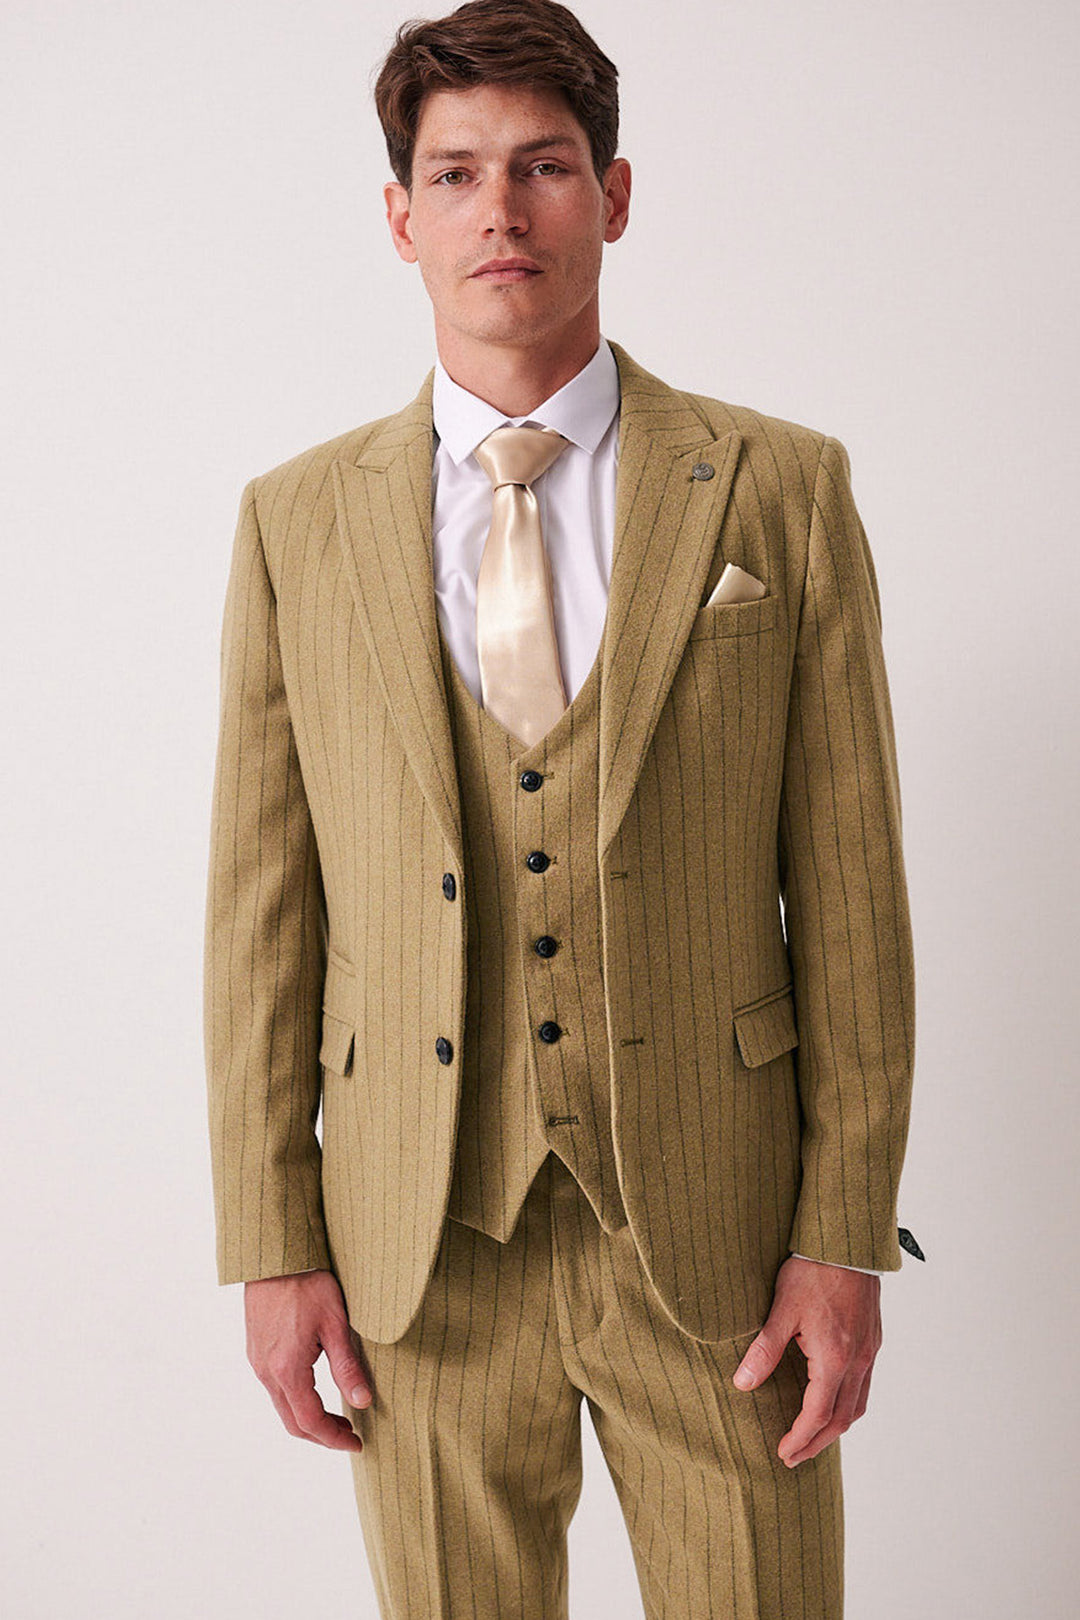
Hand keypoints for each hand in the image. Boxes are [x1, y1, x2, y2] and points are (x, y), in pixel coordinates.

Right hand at [244, 1269, 372, 1452]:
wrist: (275, 1256)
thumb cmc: (307, 1283)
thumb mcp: (336, 1324)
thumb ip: (347, 1366)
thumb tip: (363, 1402)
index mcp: (287, 1369)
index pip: (310, 1421)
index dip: (334, 1438)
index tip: (356, 1442)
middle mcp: (266, 1371)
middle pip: (292, 1422)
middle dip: (321, 1434)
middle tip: (349, 1434)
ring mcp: (258, 1361)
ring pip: (282, 1406)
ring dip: (308, 1418)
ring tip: (337, 1414)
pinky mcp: (256, 1350)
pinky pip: (274, 1388)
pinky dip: (295, 1399)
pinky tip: (315, 1388)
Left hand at [732, 1256, 880, 1466]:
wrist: (846, 1241)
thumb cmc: (812, 1270)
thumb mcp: (782, 1309)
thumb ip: (764, 1349)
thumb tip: (743, 1383)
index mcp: (834, 1359)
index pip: (817, 1415)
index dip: (799, 1439)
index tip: (783, 1453)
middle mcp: (857, 1361)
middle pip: (841, 1419)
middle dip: (817, 1443)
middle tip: (794, 1456)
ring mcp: (869, 1351)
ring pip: (858, 1405)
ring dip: (835, 1428)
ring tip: (813, 1436)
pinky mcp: (872, 1339)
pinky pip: (865, 1386)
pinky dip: (849, 1404)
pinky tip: (833, 1400)